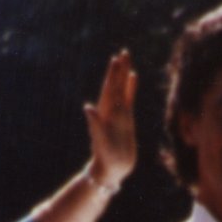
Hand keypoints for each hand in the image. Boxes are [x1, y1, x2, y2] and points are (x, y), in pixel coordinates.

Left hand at [85, 50, 137, 189]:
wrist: (111, 170)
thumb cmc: (105, 158)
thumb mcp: (100, 141)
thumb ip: (94, 125)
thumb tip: (88, 108)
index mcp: (105, 113)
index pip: (109, 90)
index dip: (113, 75)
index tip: (116, 60)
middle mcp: (111, 111)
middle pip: (116, 85)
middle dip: (119, 69)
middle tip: (124, 52)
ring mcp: (119, 114)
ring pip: (122, 89)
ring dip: (124, 75)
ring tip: (128, 60)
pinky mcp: (127, 120)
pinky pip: (129, 99)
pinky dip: (131, 88)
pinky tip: (134, 77)